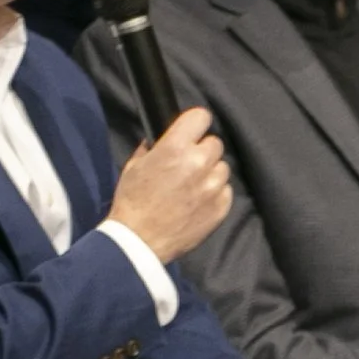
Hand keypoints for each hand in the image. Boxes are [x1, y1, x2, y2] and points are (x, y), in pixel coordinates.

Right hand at [109, 107, 231, 263]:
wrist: (140, 241)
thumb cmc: (133, 203)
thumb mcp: (134, 167)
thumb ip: (152, 148)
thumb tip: (159, 141)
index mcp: (175, 148)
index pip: (201, 117)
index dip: (196, 124)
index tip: (192, 132)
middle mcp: (198, 163)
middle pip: (215, 143)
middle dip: (202, 151)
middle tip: (188, 165)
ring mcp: (212, 187)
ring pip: (222, 168)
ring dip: (210, 173)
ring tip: (193, 187)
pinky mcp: (221, 207)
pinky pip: (226, 191)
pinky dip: (215, 194)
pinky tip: (198, 202)